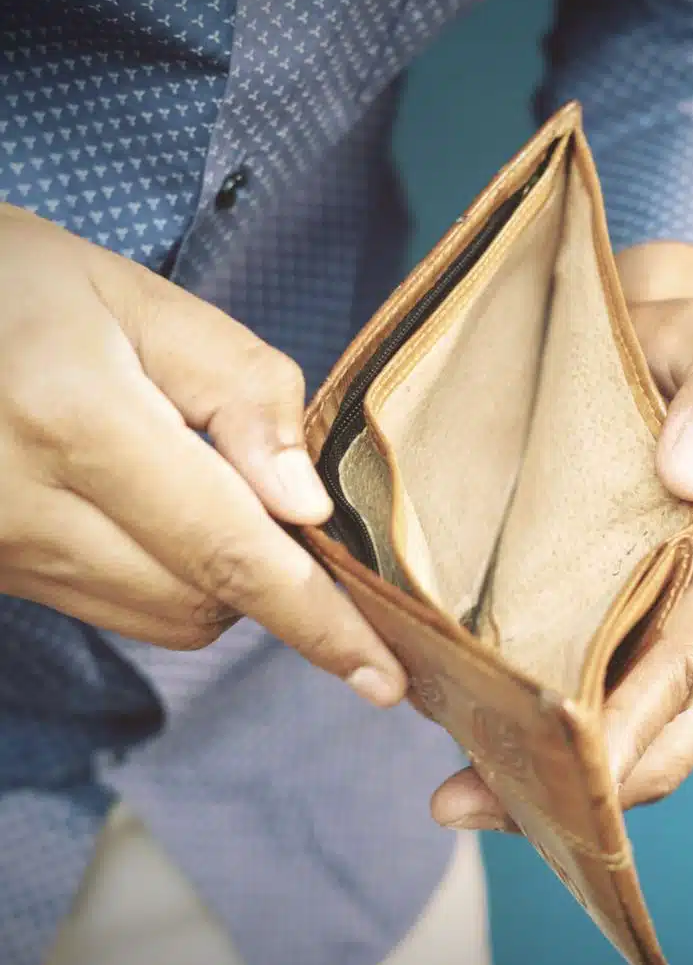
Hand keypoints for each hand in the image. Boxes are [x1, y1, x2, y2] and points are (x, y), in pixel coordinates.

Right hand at [0, 205, 404, 705]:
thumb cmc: (18, 286)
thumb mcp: (141, 302)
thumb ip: (241, 392)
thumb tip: (306, 506)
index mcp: (75, 421)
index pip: (227, 551)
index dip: (316, 620)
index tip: (384, 679)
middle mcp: (24, 512)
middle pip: (208, 598)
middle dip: (271, 565)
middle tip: (272, 485)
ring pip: (168, 617)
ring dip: (220, 571)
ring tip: (192, 475)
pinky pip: (117, 607)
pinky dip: (168, 574)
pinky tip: (149, 504)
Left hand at [432, 242, 692, 828]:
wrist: (654, 352)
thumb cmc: (679, 350)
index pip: (692, 666)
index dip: (625, 729)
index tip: (551, 771)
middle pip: (662, 734)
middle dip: (576, 785)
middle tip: (464, 801)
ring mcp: (684, 637)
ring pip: (630, 738)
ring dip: (552, 779)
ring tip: (456, 795)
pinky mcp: (638, 633)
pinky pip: (603, 706)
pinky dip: (549, 738)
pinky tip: (476, 741)